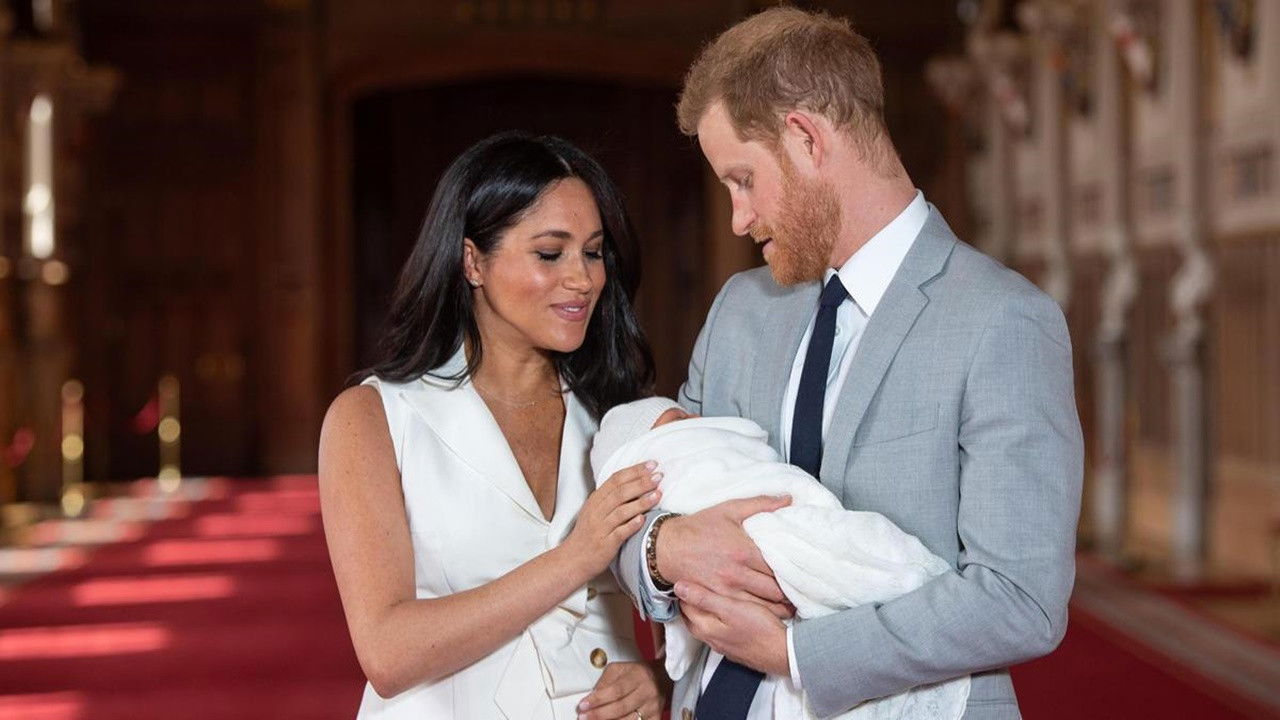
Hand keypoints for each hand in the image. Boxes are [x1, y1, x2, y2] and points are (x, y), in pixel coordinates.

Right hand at [565, 462, 661, 574]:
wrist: (572, 559)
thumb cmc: (588, 534)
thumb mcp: (595, 511)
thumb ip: (611, 497)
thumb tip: (636, 483)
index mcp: (595, 500)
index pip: (616, 479)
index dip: (634, 470)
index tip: (652, 464)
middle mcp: (597, 511)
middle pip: (620, 492)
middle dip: (641, 482)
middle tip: (659, 476)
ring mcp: (600, 528)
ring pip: (621, 511)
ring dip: (641, 502)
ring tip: (658, 494)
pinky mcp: (605, 544)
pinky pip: (619, 532)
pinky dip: (632, 525)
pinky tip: (643, 519)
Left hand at [577, 660, 664, 719]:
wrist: (662, 678)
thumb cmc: (637, 673)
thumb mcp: (619, 669)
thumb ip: (605, 681)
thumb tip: (591, 697)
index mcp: (638, 675)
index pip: (616, 690)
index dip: (598, 699)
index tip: (583, 705)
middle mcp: (648, 691)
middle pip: (621, 707)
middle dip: (599, 714)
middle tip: (583, 717)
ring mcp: (653, 707)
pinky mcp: (656, 717)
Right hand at [657, 496, 793, 617]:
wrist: (666, 546)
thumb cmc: (698, 527)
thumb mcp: (729, 509)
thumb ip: (761, 504)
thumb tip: (787, 498)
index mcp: (744, 551)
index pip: (779, 567)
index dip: (795, 573)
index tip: (804, 575)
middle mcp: (737, 573)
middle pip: (775, 591)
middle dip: (790, 594)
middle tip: (802, 594)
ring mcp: (726, 589)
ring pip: (762, 606)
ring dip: (779, 608)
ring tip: (791, 608)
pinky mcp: (716, 599)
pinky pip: (743, 611)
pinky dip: (759, 614)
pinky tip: (768, 614)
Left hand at [676, 580, 789, 676]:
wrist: (784, 653)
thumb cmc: (759, 628)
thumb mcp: (730, 608)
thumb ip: (704, 598)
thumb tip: (679, 587)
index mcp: (705, 628)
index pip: (685, 606)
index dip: (685, 590)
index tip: (686, 576)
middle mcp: (710, 639)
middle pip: (693, 617)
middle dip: (691, 601)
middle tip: (694, 582)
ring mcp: (723, 645)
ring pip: (706, 624)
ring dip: (704, 610)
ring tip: (708, 594)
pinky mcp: (735, 647)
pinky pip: (719, 630)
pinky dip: (717, 618)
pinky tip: (726, 612)